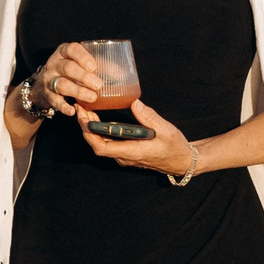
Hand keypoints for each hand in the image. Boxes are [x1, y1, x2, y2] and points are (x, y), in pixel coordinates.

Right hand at [25, 42, 105, 120]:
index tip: (93, 66)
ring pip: (62, 84)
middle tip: (99, 85)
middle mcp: (55, 64)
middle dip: (84, 77)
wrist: (45, 83)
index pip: (71, 49)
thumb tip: (121, 74)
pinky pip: (55, 101)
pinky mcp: (48, 95)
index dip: (82, 57)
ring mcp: (49, 79)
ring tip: (92, 98)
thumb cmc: (71, 70)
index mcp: (64, 52)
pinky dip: (63, 106)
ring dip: (78, 91)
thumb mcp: (81, 63)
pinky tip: (72, 110)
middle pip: (68, 68)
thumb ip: (100, 66)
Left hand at [81, 97, 200, 176]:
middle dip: (86, 126)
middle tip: (81, 107)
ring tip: (87, 109)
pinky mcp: (127, 152)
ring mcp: (125, 156)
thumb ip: (149, 117)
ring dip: (93, 128)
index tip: (83, 118)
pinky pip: (109, 142)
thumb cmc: (175, 147)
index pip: (103, 147)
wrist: (182, 161)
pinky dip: (101, 130)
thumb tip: (135, 103)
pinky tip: (100, 118)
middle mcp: (125, 156)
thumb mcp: (166, 130)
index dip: (89, 134)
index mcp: (132, 152)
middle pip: (98, 144)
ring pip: (102, 143)